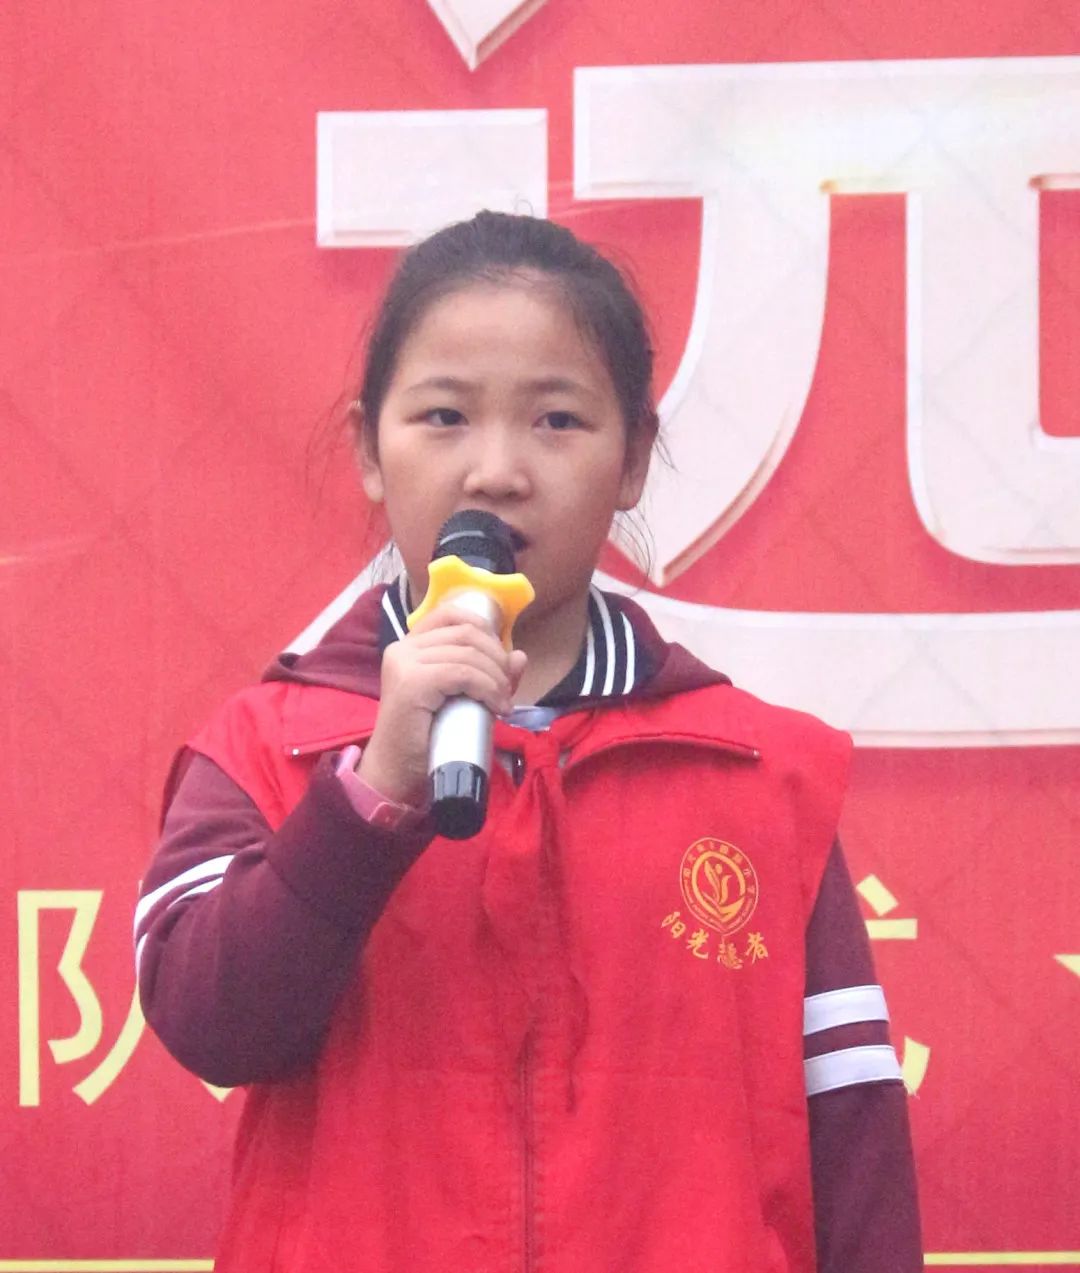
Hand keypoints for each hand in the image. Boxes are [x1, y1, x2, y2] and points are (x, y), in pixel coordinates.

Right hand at [357, 604, 526, 807]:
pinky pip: (462, 673)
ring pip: (468, 653)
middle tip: (506, 689)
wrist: (396, 773)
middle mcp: (403, 648)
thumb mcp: (464, 698)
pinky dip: (487, 687)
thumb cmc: (427, 737)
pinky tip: (495, 707)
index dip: (485, 629)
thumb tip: (520, 656)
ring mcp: (404, 663)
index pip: (451, 614)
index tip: (499, 660)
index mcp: (410, 645)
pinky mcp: (411, 683)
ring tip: (502, 702)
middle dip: (497, 658)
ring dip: (496, 678)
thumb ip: (489, 676)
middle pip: (466, 632)